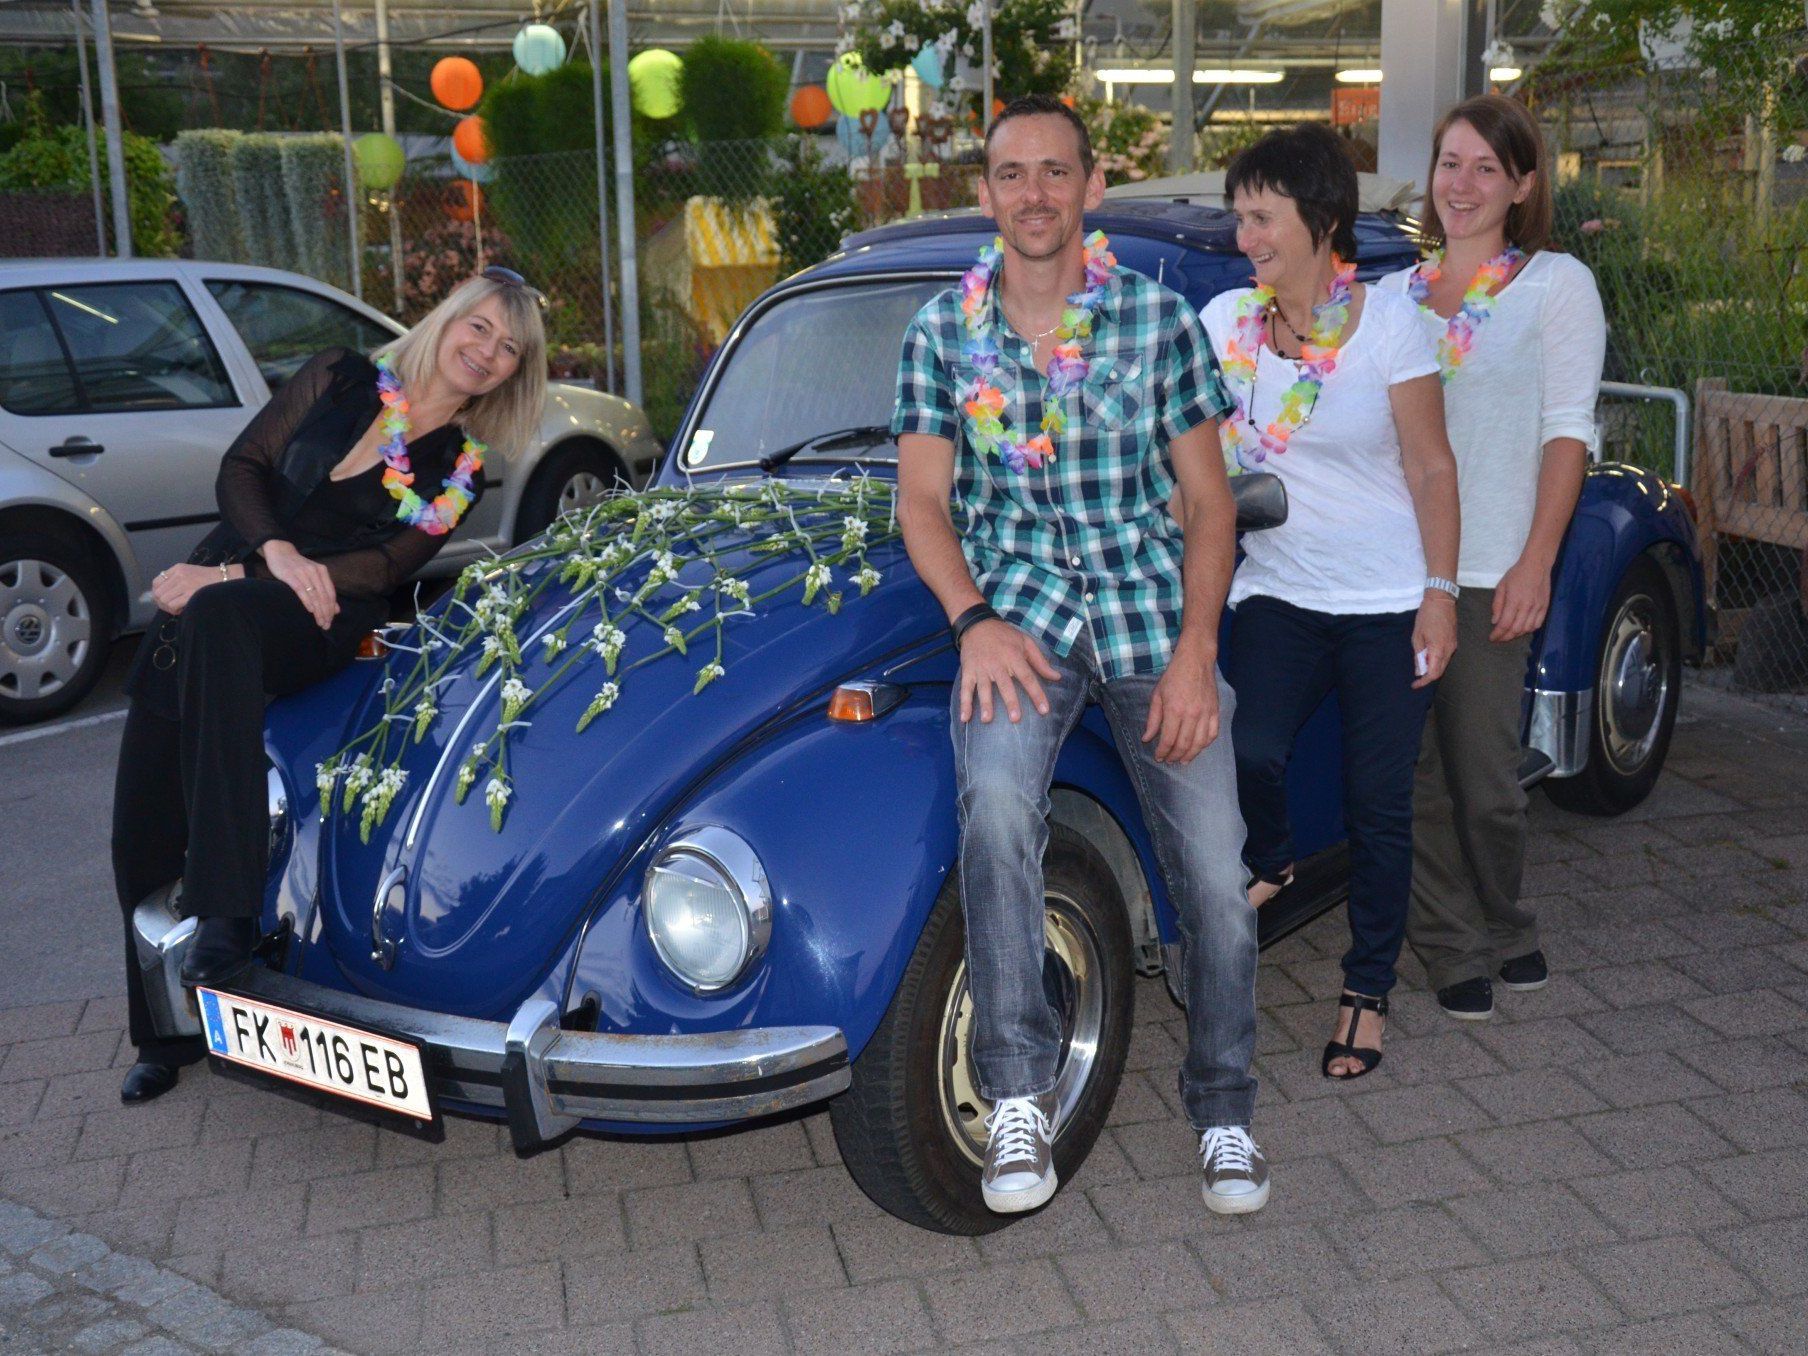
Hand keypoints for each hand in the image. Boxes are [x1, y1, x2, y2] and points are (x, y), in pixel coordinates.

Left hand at [150, 563, 228, 616]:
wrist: (226, 581)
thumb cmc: (210, 580)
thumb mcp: (190, 573)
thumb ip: (176, 580)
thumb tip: (160, 595)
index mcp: (177, 568)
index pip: (156, 582)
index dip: (157, 593)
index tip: (164, 599)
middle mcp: (179, 575)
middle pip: (158, 593)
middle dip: (162, 603)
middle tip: (171, 606)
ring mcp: (184, 584)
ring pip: (164, 600)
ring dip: (169, 607)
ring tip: (178, 608)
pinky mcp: (189, 594)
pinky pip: (172, 605)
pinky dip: (175, 610)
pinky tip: (182, 609)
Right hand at [262, 541, 337, 628]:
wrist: (280, 551)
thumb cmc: (297, 567)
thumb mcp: (313, 576)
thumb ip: (324, 591)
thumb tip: (336, 610)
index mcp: (322, 571)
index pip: (330, 594)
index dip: (332, 609)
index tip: (330, 622)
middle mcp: (315, 571)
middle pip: (324, 596)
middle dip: (326, 613)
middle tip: (325, 625)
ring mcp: (303, 573)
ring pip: (314, 595)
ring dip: (318, 611)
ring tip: (319, 622)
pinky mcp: (291, 575)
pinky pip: (301, 590)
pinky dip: (307, 601)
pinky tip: (310, 610)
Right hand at [957, 619, 1060, 723]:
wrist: (977, 624)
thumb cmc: (1005, 635)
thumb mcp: (1026, 642)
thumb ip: (1041, 662)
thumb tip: (1057, 677)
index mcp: (1014, 657)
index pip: (1027, 677)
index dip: (1036, 694)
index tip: (1044, 710)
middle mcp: (998, 664)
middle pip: (1005, 685)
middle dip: (1010, 702)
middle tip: (1015, 719)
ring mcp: (981, 669)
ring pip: (984, 688)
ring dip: (985, 704)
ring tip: (987, 720)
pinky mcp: (968, 671)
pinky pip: (965, 689)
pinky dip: (964, 703)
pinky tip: (965, 718)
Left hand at [1141, 645, 1220, 763]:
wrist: (1196, 660)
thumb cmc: (1173, 676)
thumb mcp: (1157, 695)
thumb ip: (1153, 719)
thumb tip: (1146, 739)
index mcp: (1174, 710)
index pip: (1168, 739)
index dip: (1162, 752)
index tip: (1158, 758)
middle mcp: (1191, 714)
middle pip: (1183, 744)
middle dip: (1174, 756)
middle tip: (1169, 761)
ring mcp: (1206, 714)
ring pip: (1199, 743)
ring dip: (1190, 755)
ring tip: (1182, 761)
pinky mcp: (1216, 712)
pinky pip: (1212, 734)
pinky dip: (1205, 745)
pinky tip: (1198, 748)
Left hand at [1412, 594, 1456, 687]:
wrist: (1441, 600)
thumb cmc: (1427, 616)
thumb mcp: (1417, 636)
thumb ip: (1419, 655)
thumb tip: (1418, 670)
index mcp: (1439, 649)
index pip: (1434, 673)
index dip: (1424, 681)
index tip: (1415, 685)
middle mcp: (1449, 649)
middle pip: (1440, 671)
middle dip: (1428, 677)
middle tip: (1416, 679)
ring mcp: (1453, 645)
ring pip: (1443, 664)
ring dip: (1432, 668)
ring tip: (1420, 667)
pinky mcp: (1454, 641)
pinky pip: (1445, 656)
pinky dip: (1436, 661)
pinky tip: (1428, 657)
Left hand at [1491, 552, 1552, 641]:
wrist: (1537, 565)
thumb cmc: (1517, 574)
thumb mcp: (1501, 586)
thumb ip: (1497, 605)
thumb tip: (1495, 621)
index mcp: (1514, 600)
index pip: (1505, 624)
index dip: (1498, 634)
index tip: (1492, 638)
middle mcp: (1527, 606)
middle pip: (1516, 629)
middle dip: (1505, 637)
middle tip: (1499, 639)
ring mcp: (1538, 607)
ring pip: (1527, 629)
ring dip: (1517, 634)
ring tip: (1509, 634)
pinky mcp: (1545, 607)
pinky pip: (1538, 624)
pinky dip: (1529, 630)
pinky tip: (1522, 629)